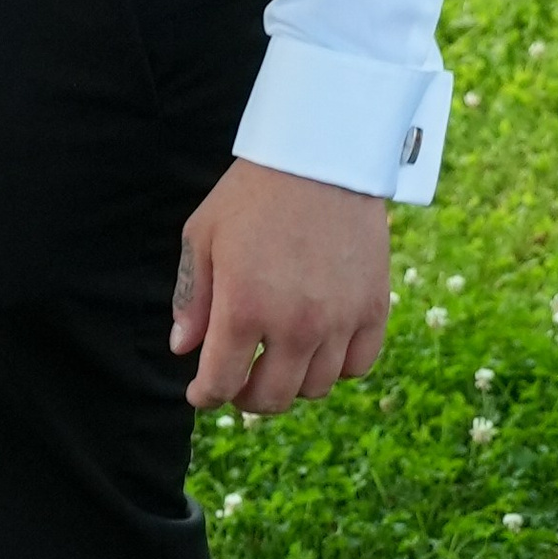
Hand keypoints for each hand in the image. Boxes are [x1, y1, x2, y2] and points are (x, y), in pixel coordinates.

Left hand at [170, 158, 390, 414]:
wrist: (318, 159)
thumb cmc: (251, 195)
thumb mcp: (202, 237)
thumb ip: (192, 298)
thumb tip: (184, 350)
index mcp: (243, 308)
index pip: (222, 382)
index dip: (206, 396)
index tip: (200, 395)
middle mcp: (294, 324)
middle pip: (273, 397)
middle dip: (247, 399)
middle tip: (238, 383)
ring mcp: (339, 321)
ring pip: (316, 388)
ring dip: (291, 383)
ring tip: (276, 361)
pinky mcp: (373, 309)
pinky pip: (358, 366)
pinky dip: (337, 367)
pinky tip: (318, 348)